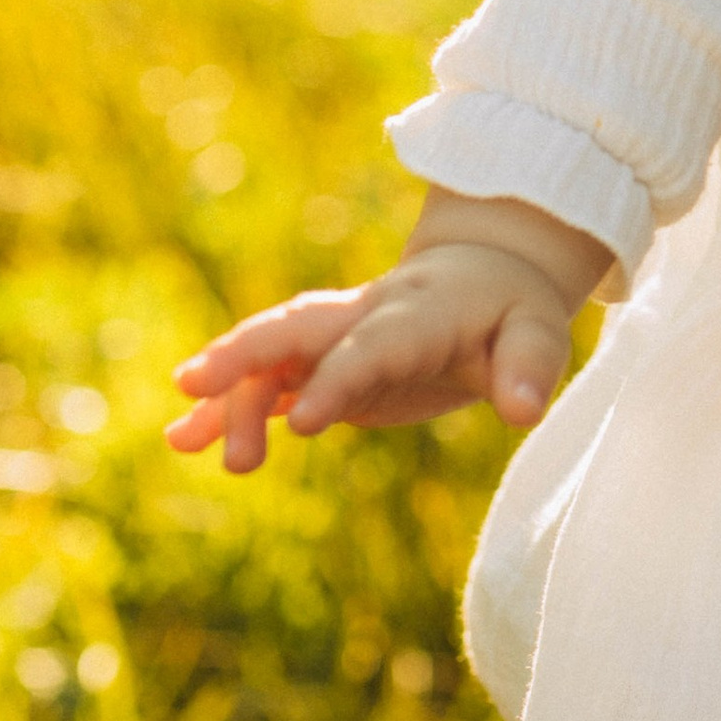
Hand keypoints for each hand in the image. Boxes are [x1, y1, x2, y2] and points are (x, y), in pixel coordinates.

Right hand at [167, 190, 609, 472]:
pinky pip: (266, 384)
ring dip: (227, 395)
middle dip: (244, 353)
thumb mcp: (538, 334)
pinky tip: (185, 438)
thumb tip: (524, 412)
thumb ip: (530, 370)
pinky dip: (226, 407)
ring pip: (270, 359)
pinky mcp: (322, 364)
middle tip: (191, 387)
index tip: (301, 423)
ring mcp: (335, 339)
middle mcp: (362, 318)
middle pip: (295, 329)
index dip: (335, 379)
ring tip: (181, 442)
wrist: (483, 278)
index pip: (369, 347)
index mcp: (415, 312)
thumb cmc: (512, 312)